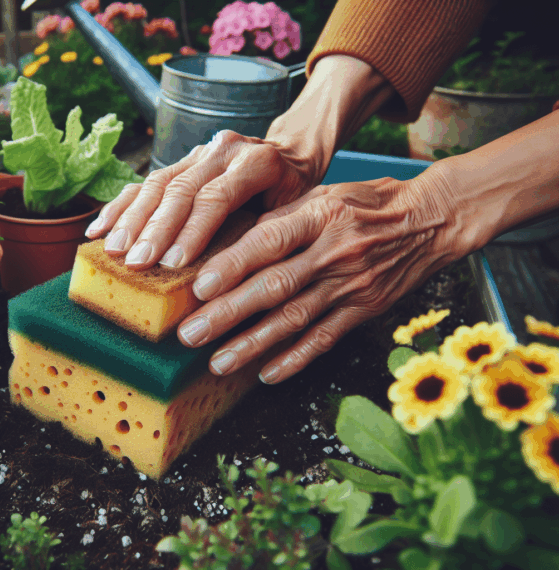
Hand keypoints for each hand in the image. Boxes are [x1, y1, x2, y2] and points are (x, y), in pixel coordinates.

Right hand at [84, 129, 322, 269]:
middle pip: (181, 189)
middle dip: (154, 229)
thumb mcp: (293, 214)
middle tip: (136, 262)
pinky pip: (144, 182)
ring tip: (112, 249)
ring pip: (157, 183)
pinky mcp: (179, 160)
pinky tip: (98, 229)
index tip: (173, 264)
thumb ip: (265, 237)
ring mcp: (198, 152)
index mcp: (257, 163)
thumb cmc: (294, 197)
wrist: (292, 155)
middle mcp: (223, 150)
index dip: (193, 231)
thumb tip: (235, 285)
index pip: (217, 197)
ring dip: (130, 220)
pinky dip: (119, 206)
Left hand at [176, 170, 462, 383]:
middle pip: (275, 287)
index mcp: (320, 216)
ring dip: (252, 345)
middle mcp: (335, 252)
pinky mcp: (365, 310)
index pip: (270, 241)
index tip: (199, 287)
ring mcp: (351, 285)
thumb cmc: (368, 204)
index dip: (233, 265)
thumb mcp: (325, 194)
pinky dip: (295, 359)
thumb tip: (234, 244)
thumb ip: (282, 219)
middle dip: (228, 314)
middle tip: (190, 334)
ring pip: (294, 320)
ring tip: (217, 362)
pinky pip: (325, 338)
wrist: (433, 220)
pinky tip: (266, 374)